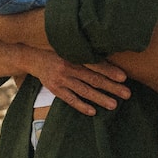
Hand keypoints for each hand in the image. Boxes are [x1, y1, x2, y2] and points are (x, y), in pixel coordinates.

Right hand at [10, 43, 128, 115]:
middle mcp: (68, 66)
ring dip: (99, 98)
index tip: (124, 77)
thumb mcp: (69, 46)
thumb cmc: (55, 49)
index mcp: (74, 54)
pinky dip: (81, 106)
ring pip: (83, 91)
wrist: (31, 55)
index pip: (95, 64)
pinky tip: (92, 111)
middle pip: (93, 78)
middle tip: (127, 94)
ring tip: (113, 105)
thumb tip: (108, 55)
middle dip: (111, 87)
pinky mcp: (54, 88)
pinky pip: (70, 99)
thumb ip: (84, 51)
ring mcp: (61, 79)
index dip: (109, 71)